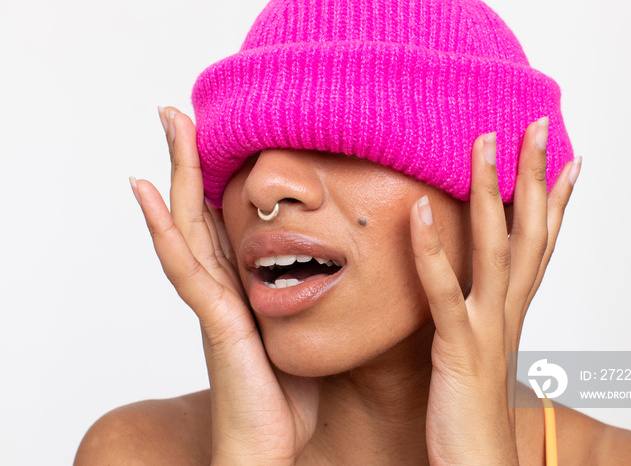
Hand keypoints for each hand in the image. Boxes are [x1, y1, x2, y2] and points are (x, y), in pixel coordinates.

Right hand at [130, 107, 317, 464]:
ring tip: (164, 127)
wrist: (270, 448)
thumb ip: (305, 302)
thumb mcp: (301, 335)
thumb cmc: (286, 397)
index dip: (212, 182)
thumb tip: (333, 273)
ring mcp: (213, 302)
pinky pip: (185, 266)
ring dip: (173, 174)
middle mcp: (220, 288)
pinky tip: (147, 193)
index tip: (212, 140)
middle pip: (197, 213)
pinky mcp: (215, 320)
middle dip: (188, 162)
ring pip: (185, 226)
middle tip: (177, 113)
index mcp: (241, 289)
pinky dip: (162, 228)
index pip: (221, 224)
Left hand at [410, 119, 580, 463]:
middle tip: (537, 126)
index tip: (568, 160)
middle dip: (535, 176)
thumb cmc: (470, 409)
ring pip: (495, 249)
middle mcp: (507, 312)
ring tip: (483, 142)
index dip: (557, 200)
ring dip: (489, 193)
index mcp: (511, 310)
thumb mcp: (474, 349)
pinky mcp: (459, 348)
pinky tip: (416, 211)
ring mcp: (486, 327)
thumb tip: (467, 291)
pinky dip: (432, 252)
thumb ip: (473, 314)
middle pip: (529, 232)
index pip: (540, 244)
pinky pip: (444, 293)